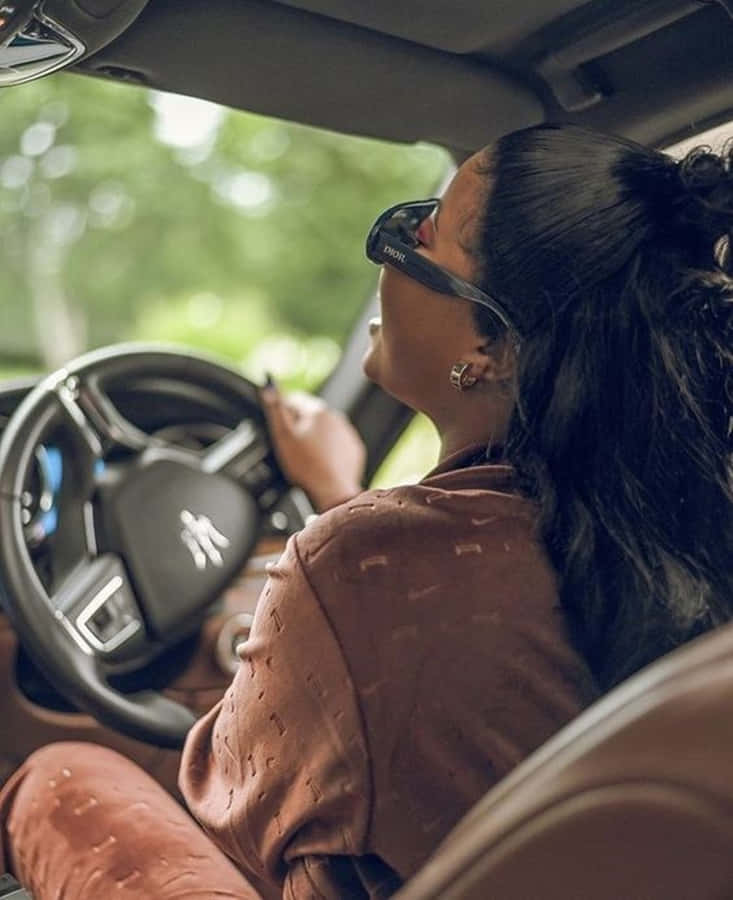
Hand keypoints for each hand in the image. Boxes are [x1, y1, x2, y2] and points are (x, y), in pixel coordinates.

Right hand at [261, 381, 365, 512]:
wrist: (332, 490)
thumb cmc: (306, 465)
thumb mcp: (283, 436)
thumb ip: (275, 410)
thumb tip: (268, 389)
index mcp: (318, 411)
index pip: (295, 399)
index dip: (283, 411)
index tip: (280, 426)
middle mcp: (336, 417)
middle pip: (311, 415)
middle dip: (300, 426)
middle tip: (292, 447)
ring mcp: (347, 433)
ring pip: (325, 430)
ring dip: (315, 438)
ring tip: (306, 458)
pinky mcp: (354, 449)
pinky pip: (337, 445)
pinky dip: (328, 450)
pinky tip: (320, 463)